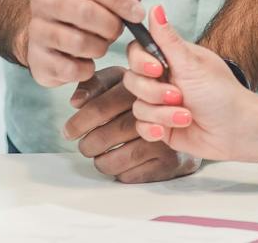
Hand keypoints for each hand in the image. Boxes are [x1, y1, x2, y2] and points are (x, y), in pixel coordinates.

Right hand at [14, 0, 146, 87]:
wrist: (45, 40)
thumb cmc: (79, 15)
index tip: (138, 14)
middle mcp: (43, 2)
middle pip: (85, 12)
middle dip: (110, 25)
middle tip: (117, 32)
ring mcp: (36, 31)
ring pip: (78, 42)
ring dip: (99, 48)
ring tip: (101, 46)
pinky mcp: (37, 60)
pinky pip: (71, 68)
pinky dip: (87, 69)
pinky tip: (88, 63)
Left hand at [64, 66, 201, 183]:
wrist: (189, 119)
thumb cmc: (141, 99)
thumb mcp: (119, 82)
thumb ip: (95, 85)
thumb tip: (75, 102)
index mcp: (137, 89)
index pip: (99, 109)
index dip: (79, 122)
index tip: (68, 132)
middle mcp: (153, 113)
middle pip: (105, 137)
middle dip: (88, 145)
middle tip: (84, 147)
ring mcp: (163, 140)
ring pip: (116, 160)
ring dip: (101, 161)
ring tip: (100, 156)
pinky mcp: (169, 163)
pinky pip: (131, 176)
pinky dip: (120, 173)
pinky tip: (121, 163)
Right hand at [122, 5, 257, 164]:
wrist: (236, 131)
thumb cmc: (221, 93)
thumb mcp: (192, 64)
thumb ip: (168, 39)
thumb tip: (155, 7)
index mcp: (169, 59)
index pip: (137, 52)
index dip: (141, 62)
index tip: (158, 69)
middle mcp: (162, 79)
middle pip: (133, 80)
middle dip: (155, 92)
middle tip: (179, 96)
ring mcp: (160, 103)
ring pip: (138, 105)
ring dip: (162, 113)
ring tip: (187, 116)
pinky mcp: (160, 126)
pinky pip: (141, 126)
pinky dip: (153, 129)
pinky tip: (166, 130)